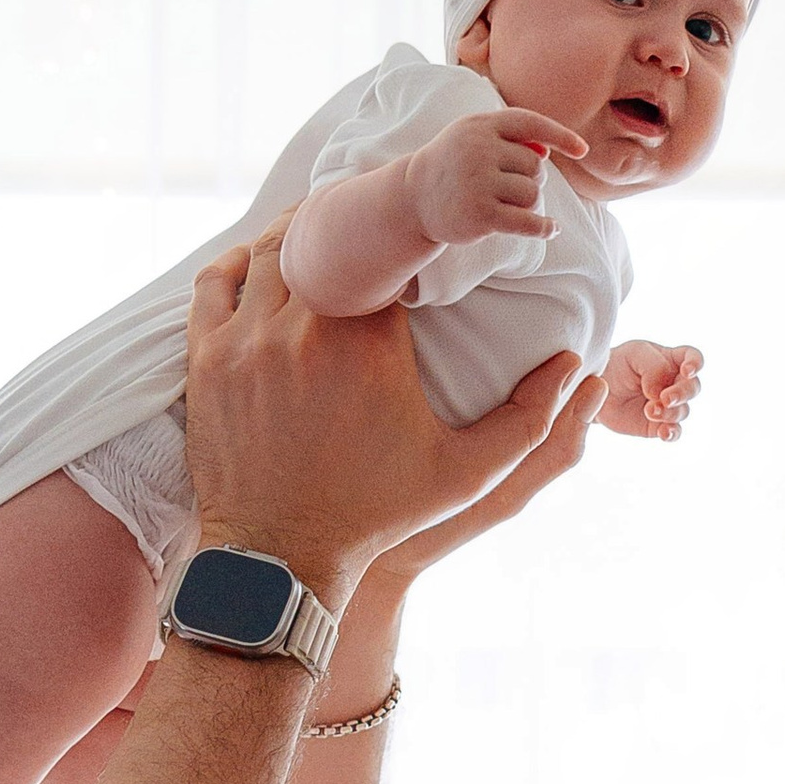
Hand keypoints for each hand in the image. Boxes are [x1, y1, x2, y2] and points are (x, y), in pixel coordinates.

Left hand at [183, 226, 599, 603]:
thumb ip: (529, 419)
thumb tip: (577, 364)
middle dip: (349, 226)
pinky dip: (241, 263)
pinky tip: (264, 269)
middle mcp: (305, 328)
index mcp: (372, 342)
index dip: (402, 235)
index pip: (390, 246)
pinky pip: (217, 281)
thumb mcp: (467, 474)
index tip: (413, 241)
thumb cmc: (377, 515)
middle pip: (326, 235)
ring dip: (297, 238)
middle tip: (368, 230)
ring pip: (270, 249)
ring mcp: (247, 340)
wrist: (281, 557)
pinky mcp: (207, 359)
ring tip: (322, 244)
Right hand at [404, 110, 588, 249]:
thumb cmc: (453, 165)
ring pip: (532, 194)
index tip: (582, 150)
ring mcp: (478, 182)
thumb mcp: (474, 140)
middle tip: (505, 188)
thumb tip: (547, 150)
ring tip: (506, 206)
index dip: (560, 135)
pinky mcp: (481, 214)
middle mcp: (478, 150)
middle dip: (529, 179)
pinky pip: (527, 221)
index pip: (530, 123)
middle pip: (534, 166)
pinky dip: (543, 227)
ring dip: (528, 204)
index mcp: (480, 125)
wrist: (414, 198)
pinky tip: (551, 230)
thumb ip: (509, 139)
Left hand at [600, 339, 704, 442]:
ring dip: (670, 413)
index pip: (694, 358)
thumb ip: (654, 367)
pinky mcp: (658, 425)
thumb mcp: (633, 354)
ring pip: (683, 411)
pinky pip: (674, 432)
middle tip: (665, 398)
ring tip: (649, 410)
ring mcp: (668, 406)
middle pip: (692, 388)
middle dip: (681, 394)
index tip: (687, 371)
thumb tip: (662, 393)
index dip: (696, 364)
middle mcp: (674, 383)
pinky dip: (671, 433)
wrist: (596, 390)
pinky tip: (663, 433)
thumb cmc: (617, 365)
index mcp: (671, 360)